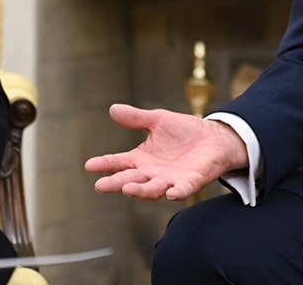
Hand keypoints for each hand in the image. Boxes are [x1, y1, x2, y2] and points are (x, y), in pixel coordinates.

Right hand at [84, 103, 248, 200]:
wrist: (213, 138)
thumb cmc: (184, 131)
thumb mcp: (158, 120)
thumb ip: (136, 118)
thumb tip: (113, 109)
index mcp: (141, 159)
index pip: (119, 163)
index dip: (104, 164)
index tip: (89, 165)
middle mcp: (152, 173)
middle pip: (131, 180)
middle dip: (116, 183)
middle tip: (100, 186)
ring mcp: (170, 180)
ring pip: (152, 189)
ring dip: (140, 190)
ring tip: (127, 189)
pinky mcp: (190, 182)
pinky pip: (182, 190)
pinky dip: (176, 192)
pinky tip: (170, 193)